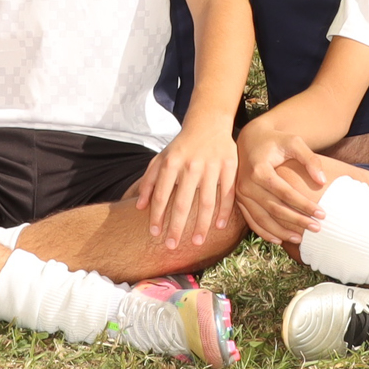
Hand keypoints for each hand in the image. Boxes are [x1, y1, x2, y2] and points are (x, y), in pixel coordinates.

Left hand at [129, 124, 236, 251]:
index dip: (156, 216)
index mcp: (171, 163)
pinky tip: (219, 226)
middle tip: (172, 246)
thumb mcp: (160, 158)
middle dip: (176, 227)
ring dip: (201, 225)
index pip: (161, 195)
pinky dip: (224, 211)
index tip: (154, 234)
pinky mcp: (229, 166)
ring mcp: (212, 166)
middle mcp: (191, 165)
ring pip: (207, 202)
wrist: (208, 122)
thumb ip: (148, 180)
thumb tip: (139, 207)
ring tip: (197, 242)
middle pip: (182, 203)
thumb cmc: (181, 146)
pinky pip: (227, 193)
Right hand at [236, 131, 336, 248]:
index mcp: (260, 169)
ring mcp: (241, 193)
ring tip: (301, 239)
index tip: (322, 214)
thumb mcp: (294, 142)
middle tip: (317, 228)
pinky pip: (251, 220)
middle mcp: (247, 183)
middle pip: (275, 209)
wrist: (251, 138)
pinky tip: (279, 240)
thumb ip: (310, 159)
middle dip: (297, 221)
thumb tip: (322, 181)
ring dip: (281, 232)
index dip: (304, 205)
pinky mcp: (239, 199)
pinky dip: (265, 232)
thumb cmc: (276, 140)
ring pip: (262, 219)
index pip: (286, 193)